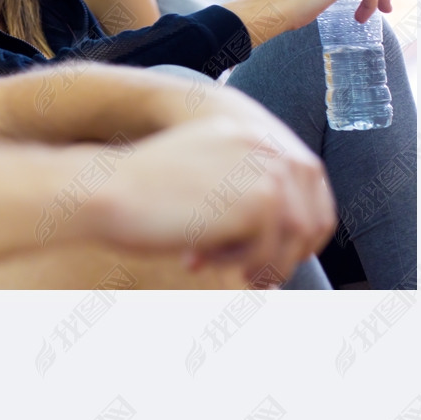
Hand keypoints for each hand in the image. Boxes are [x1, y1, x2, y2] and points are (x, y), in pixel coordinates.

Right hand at [96, 106, 335, 284]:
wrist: (108, 188)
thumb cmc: (142, 192)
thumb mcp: (203, 180)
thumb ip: (240, 194)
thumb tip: (282, 245)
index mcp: (259, 138)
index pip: (312, 196)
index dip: (296, 238)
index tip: (270, 263)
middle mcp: (271, 150)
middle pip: (312, 222)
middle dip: (283, 258)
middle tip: (249, 281)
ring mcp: (268, 173)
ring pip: (292, 242)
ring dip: (258, 265)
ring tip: (214, 268)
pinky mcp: (259, 202)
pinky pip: (266, 254)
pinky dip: (234, 267)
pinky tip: (195, 257)